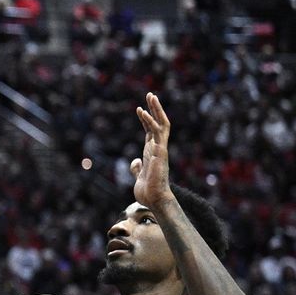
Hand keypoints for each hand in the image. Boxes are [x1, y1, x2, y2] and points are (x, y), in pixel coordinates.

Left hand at [132, 92, 174, 208]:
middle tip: (150, 94)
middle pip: (159, 123)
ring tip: (150, 96)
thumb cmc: (148, 190)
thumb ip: (137, 168)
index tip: (140, 108)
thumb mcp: (139, 176)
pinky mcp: (160, 152)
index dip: (146, 119)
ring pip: (161, 124)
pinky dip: (150, 121)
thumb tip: (134, 162)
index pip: (151, 131)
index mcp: (152, 151)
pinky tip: (142, 111)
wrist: (154, 199)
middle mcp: (158, 147)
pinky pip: (155, 133)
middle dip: (155, 109)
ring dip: (156, 109)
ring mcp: (160, 149)